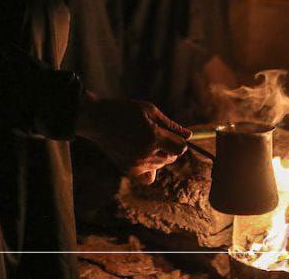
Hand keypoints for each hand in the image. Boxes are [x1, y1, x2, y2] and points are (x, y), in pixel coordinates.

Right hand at [76, 92, 190, 183]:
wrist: (99, 120)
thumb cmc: (125, 111)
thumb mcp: (150, 111)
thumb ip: (171, 125)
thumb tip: (189, 136)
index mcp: (153, 137)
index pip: (181, 148)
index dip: (179, 141)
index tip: (171, 134)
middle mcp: (146, 153)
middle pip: (172, 158)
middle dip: (169, 147)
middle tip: (154, 135)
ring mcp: (137, 164)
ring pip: (161, 166)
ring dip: (159, 156)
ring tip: (143, 141)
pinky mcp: (129, 171)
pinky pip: (149, 178)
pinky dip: (150, 169)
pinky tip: (143, 157)